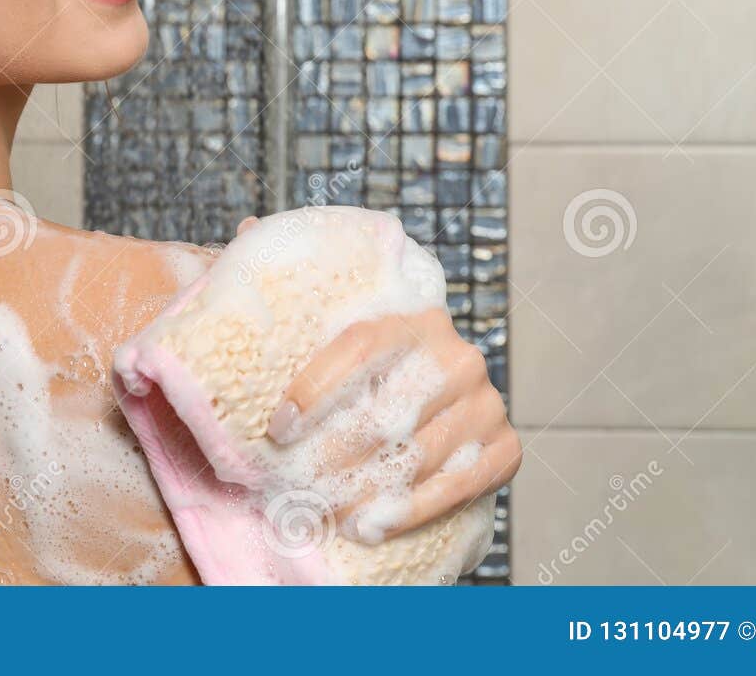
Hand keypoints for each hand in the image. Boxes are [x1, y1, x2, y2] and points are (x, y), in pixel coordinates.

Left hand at [236, 215, 519, 545]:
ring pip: (418, 452)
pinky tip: (371, 526)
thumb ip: (296, 284)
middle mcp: (457, 354)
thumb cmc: (369, 372)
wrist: (442, 411)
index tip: (278, 428)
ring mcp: (486, 402)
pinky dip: (412, 510)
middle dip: (333, 455)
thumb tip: (248, 228)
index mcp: (412, 316)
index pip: (361, 347)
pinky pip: (459, 484)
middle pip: (388, 409)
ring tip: (323, 513)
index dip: (316, 388)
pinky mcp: (507, 448)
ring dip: (366, 490)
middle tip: (292, 487)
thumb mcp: (335, 322)